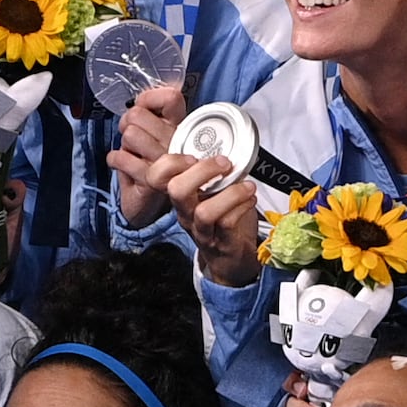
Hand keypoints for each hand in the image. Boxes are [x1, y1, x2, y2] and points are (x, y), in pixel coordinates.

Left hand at [105, 84, 189, 227]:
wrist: (149, 205)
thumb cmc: (150, 164)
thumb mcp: (151, 135)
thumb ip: (148, 114)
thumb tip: (137, 102)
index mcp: (180, 127)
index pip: (171, 98)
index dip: (148, 98)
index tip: (142, 108)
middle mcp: (178, 143)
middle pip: (137, 114)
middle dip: (127, 125)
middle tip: (132, 140)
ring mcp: (168, 162)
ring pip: (130, 134)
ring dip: (124, 145)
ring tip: (132, 155)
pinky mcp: (153, 180)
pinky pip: (121, 157)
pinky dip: (115, 160)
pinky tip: (125, 167)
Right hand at [146, 150, 262, 287]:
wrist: (229, 260)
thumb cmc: (221, 221)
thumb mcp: (209, 194)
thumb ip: (211, 174)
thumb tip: (228, 146)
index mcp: (180, 196)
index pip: (156, 177)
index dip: (170, 162)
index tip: (195, 155)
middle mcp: (185, 213)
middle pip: (177, 190)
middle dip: (202, 171)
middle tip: (224, 164)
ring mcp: (201, 230)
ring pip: (204, 211)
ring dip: (230, 194)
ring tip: (247, 186)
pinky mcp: (220, 243)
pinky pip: (228, 223)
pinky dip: (242, 207)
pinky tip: (250, 199)